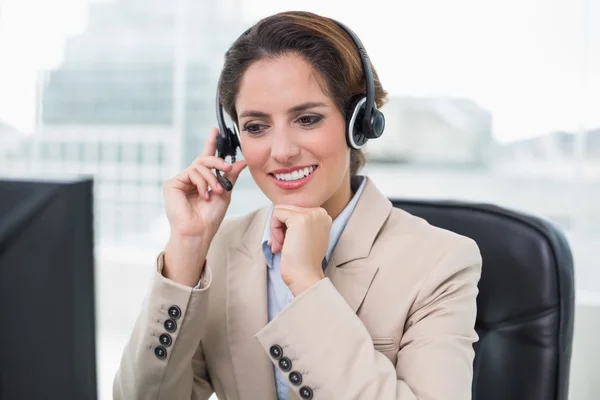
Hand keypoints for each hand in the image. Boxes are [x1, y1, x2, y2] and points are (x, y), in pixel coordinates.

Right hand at [162, 128, 246, 285]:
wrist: (199, 230)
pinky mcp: (172, 184)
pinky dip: (201, 183)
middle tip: (227, 168)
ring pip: (199, 166)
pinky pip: (191, 173)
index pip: (206, 158)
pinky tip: (203, 194)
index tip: (215, 130)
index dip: (210, 143)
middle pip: (204, 159)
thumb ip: (230, 176)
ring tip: (216, 191)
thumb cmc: (210, 217)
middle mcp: (190, 178)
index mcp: (202, 180)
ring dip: (212, 178)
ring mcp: (180, 180)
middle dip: (217, 162)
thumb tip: (241, 162)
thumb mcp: (225, 193)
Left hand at [269, 205, 331, 295]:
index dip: (285, 226)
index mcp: (322, 216)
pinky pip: (276, 214)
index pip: (294, 210)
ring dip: (275, 229)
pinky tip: (280, 244)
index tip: (287, 242)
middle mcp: (320, 212)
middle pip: (287, 208)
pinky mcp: (299, 218)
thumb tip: (279, 213)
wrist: (305, 277)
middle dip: (279, 227)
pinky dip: (273, 230)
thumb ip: (298, 223)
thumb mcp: (306, 236)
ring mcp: (311, 214)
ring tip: (280, 245)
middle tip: (280, 245)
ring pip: (280, 210)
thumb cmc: (303, 261)